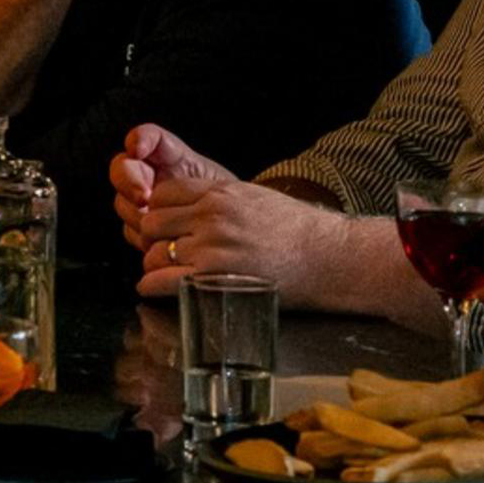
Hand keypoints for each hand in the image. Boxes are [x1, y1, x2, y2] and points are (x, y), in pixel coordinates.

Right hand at [110, 122, 229, 250]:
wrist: (230, 237)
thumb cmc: (229, 207)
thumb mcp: (222, 187)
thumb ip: (200, 178)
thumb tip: (188, 184)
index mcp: (170, 157)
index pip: (149, 138)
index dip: (140, 139)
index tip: (138, 148)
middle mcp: (150, 175)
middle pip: (122, 169)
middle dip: (129, 181)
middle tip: (144, 197)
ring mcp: (141, 202)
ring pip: (123, 203)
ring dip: (137, 213)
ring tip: (164, 224)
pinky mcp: (141, 228)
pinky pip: (130, 231)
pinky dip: (144, 236)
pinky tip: (162, 240)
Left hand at [134, 161, 372, 307]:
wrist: (332, 257)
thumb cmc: (301, 231)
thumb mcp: (256, 199)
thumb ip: (220, 201)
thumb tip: (190, 210)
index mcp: (220, 193)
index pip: (163, 194)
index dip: (160, 211)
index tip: (165, 224)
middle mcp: (211, 216)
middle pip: (152, 223)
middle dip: (154, 238)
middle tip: (164, 250)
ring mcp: (211, 247)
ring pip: (153, 253)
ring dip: (155, 264)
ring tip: (166, 272)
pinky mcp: (213, 277)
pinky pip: (162, 281)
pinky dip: (151, 286)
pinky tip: (153, 288)